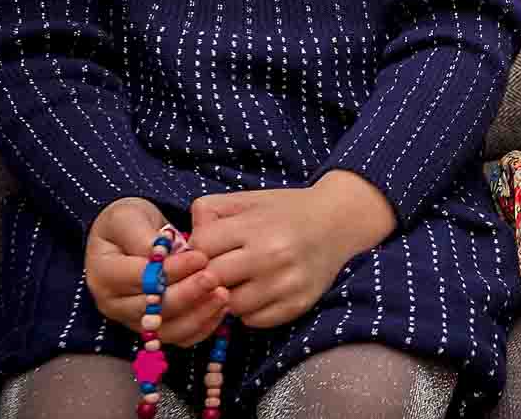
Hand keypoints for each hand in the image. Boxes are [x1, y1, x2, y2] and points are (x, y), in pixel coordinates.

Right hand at [84, 197, 228, 345]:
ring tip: (223, 294)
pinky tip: (221, 307)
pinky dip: (202, 326)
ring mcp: (133, 321)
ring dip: (198, 315)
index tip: (200, 257)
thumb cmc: (129, 223)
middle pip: (153, 310)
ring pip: (167, 330)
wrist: (130, 236)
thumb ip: (141, 234)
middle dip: (188, 294)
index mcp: (103, 274)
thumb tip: (160, 253)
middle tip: (214, 277)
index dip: (172, 270)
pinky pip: (179, 337)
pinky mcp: (153, 330)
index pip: (140, 278)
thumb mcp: (128, 217)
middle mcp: (114, 304)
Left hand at [189, 172, 395, 328]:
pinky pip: (253, 321)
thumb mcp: (248, 200)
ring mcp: (286, 283)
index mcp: (256, 226)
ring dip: (226, 298)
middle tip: (215, 271)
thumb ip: (210, 212)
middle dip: (207, 277)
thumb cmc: (284, 210)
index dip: (195, 250)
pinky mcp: (297, 305)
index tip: (205, 250)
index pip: (201, 248)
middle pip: (212, 280)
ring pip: (230, 306)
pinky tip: (256, 292)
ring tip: (237, 281)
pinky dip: (248, 311)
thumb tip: (183, 244)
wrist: (337, 221)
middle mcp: (272, 255)